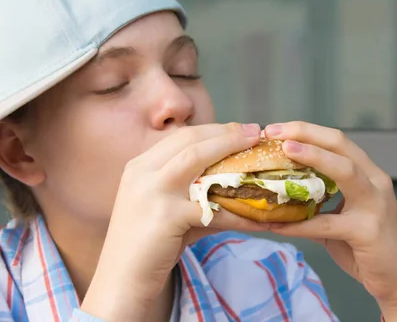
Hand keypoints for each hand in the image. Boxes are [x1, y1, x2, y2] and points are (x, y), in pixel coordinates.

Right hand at [81, 123, 264, 320]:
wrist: (121, 281)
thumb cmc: (148, 246)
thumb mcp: (165, 208)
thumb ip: (192, 191)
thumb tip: (232, 183)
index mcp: (140, 166)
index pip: (181, 136)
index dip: (213, 130)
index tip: (239, 129)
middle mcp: (142, 173)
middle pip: (190, 140)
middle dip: (226, 133)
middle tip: (255, 131)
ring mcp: (152, 191)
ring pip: (197, 158)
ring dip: (232, 149)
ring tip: (258, 150)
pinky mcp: (166, 215)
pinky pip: (212, 208)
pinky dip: (240, 212)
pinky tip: (261, 215)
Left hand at [264, 122, 396, 320]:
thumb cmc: (367, 247)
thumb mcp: (343, 217)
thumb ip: (318, 203)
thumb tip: (279, 196)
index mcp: (368, 174)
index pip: (337, 141)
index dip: (307, 130)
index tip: (277, 129)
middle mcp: (375, 181)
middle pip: (340, 144)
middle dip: (305, 132)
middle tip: (273, 131)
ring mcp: (375, 204)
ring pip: (344, 170)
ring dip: (312, 156)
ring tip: (285, 149)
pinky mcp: (367, 231)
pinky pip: (326, 223)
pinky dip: (298, 224)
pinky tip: (274, 224)